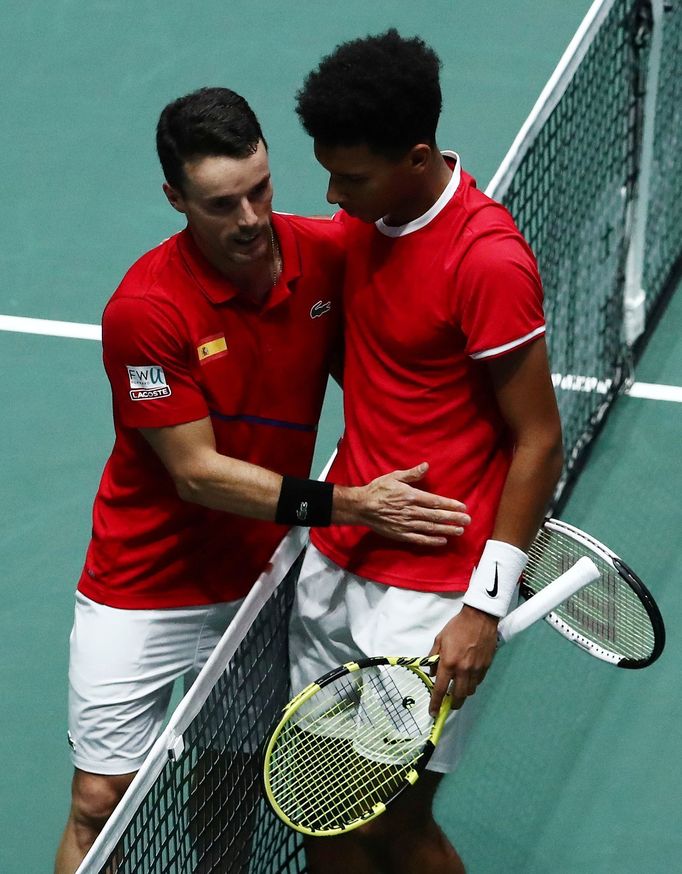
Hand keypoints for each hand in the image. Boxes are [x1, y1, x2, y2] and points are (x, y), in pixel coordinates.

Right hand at [344, 462, 470, 545]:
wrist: (361, 506)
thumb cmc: (377, 489)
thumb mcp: (394, 476)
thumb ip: (412, 474)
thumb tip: (426, 466)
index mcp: (411, 496)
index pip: (436, 502)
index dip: (450, 504)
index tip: (463, 507)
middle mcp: (411, 511)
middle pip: (436, 516)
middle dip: (453, 518)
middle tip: (467, 520)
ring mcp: (406, 524)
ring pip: (431, 528)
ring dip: (447, 529)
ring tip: (460, 530)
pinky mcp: (401, 534)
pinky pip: (419, 539)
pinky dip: (432, 541)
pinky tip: (442, 541)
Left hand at [428, 605, 498, 714]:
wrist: (479, 618)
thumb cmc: (457, 627)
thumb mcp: (439, 640)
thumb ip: (434, 657)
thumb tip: (433, 672)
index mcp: (449, 663)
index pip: (441, 689)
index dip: (436, 703)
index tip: (433, 712)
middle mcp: (463, 670)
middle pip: (459, 696)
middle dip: (453, 703)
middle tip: (448, 704)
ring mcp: (476, 669)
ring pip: (470, 691)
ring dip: (463, 693)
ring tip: (458, 689)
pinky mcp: (486, 667)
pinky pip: (478, 682)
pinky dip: (472, 684)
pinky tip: (468, 678)